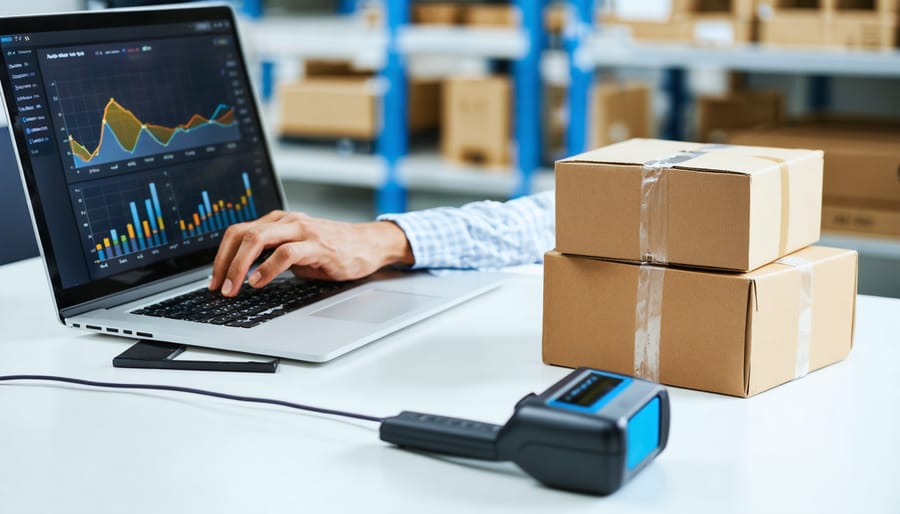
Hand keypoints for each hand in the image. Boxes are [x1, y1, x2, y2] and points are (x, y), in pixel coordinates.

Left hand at [208, 210, 413, 295]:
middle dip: (224, 262)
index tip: (215, 280)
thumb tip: (244, 275)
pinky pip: (285, 253)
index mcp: (278, 222)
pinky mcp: (318, 245)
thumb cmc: (335, 250)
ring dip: (239, 266)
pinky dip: (267, 268)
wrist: (370, 244)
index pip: (238, 232)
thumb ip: (273, 255)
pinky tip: (259, 282)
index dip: (221, 256)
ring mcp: (302, 230)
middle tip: (219, 287)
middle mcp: (287, 221)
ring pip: (258, 239)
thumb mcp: (298, 251)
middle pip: (242, 234)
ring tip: (234, 287)